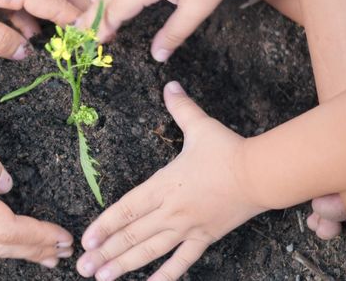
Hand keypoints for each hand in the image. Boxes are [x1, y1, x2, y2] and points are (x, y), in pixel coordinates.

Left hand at [76, 82, 265, 279]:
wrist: (262, 174)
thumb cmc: (229, 150)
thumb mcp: (200, 126)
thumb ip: (181, 107)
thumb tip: (170, 84)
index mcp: (163, 185)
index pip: (125, 209)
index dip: (103, 225)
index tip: (86, 239)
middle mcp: (170, 210)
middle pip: (131, 235)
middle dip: (105, 252)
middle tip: (83, 267)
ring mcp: (187, 227)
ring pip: (150, 251)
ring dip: (124, 265)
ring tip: (103, 277)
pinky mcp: (205, 238)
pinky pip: (182, 261)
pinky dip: (166, 275)